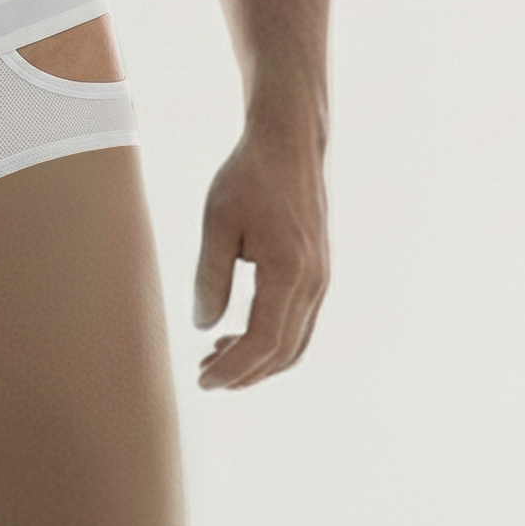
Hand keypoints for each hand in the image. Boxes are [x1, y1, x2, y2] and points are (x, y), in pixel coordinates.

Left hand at [192, 132, 327, 388]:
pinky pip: (299, 325)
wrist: (290, 145)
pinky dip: (271, 343)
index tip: (203, 380)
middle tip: (204, 375)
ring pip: (295, 344)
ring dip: (258, 363)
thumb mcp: (217, 224)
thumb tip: (203, 327)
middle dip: (243, 374)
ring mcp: (321, 280)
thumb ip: (210, 279)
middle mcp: (313, 282)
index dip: (233, 369)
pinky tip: (236, 335)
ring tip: (216, 359)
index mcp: (288, 271)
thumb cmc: (249, 177)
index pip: (263, 342)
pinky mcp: (318, 275)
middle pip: (282, 353)